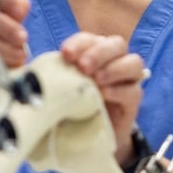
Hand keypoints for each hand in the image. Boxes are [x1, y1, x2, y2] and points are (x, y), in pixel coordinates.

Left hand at [60, 32, 144, 164]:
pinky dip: (119, 90)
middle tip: (83, 66)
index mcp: (93, 52)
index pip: (90, 39)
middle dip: (99, 52)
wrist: (86, 133)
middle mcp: (113, 60)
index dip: (79, 43)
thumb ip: (57, 74)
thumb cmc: (71, 104)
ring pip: (133, 62)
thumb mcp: (62, 86)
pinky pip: (133, 90)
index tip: (65, 54)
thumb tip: (38, 69)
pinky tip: (104, 94)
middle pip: (116, 44)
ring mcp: (127, 79)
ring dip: (114, 68)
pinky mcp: (133, 100)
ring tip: (96, 79)